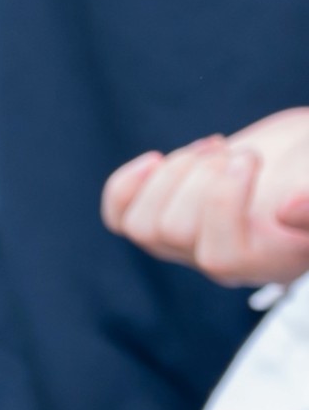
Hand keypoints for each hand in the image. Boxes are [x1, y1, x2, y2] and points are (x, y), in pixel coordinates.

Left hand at [101, 107, 308, 287]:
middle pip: (174, 233)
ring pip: (141, 226)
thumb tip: (289, 210)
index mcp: (270, 262)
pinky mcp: (164, 217)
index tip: (249, 156)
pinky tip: (155, 159)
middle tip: (237, 151)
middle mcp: (225, 262)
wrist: (303, 159)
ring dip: (170, 174)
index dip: (222, 203)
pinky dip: (125, 186)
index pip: (220, 259)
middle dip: (199, 176)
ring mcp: (189, 243)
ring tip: (213, 147)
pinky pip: (119, 219)